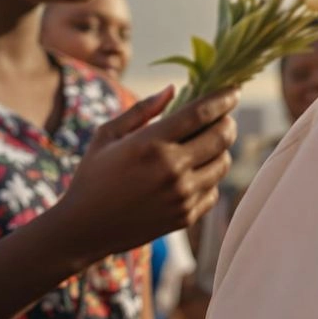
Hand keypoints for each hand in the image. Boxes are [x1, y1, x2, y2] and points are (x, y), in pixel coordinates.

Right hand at [43, 88, 239, 267]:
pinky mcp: (186, 216)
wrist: (83, 229)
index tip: (234, 91)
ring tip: (203, 147)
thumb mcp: (107, 136)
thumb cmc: (92, 176)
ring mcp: (182, 195)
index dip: (224, 99)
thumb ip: (141, 110)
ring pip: (223, 163)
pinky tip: (191, 175)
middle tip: (222, 119)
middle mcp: (172, 169)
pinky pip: (214, 190)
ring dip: (220, 150)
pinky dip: (209, 179)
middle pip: (222, 136)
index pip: (201, 113)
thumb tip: (173, 89)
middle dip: (227, 122)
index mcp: (151, 144)